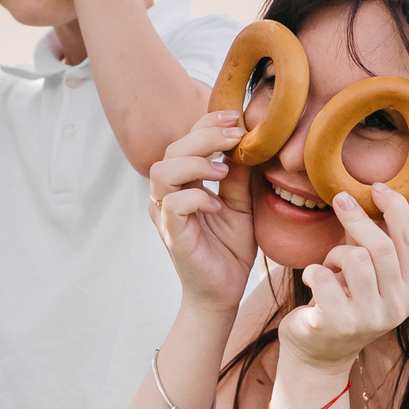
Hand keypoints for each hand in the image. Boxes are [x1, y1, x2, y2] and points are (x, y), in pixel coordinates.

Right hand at [148, 109, 257, 310]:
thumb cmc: (229, 249)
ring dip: (196, 163)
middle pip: (172, 150)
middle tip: (235, 136)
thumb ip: (238, 176)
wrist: (224, 292)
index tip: (236, 116)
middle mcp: (168, 196)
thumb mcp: (241, 205)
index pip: (186, 142)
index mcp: (183, 184)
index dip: (207, 123)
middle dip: (204, 136)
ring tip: (223, 171)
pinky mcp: (172, 234)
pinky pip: (173, 204)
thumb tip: (245, 140)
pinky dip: (197, 197)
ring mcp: (166, 215)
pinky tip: (217, 204)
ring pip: (163, 171)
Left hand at [279, 189, 408, 374]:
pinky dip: (312, 272)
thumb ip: (372, 245)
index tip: (377, 186)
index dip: (395, 209)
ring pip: (354, 258)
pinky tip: (312, 284)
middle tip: (338, 198)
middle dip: (357, 217)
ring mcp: (369, 319)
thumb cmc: (341, 305)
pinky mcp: (338, 323)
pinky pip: (322, 275)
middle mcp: (397, 308)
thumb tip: (370, 195)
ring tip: (327, 269)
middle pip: (381, 247)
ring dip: (333, 254)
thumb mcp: (365, 277)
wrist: (317, 356)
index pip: (408, 241)